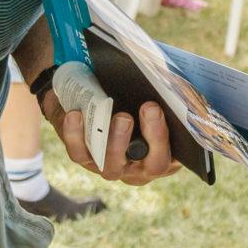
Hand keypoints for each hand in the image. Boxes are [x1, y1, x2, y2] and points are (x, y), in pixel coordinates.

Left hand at [44, 88, 183, 186]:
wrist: (92, 101)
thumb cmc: (131, 103)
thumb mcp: (150, 103)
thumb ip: (165, 98)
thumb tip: (171, 78)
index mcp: (162, 157)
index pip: (171, 156)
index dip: (163, 136)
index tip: (156, 108)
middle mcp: (139, 168)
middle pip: (150, 166)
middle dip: (151, 137)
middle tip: (147, 108)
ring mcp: (111, 167)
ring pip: (112, 164)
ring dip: (115, 141)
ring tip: (118, 116)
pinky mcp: (84, 159)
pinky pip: (79, 152)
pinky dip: (75, 134)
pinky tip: (76, 114)